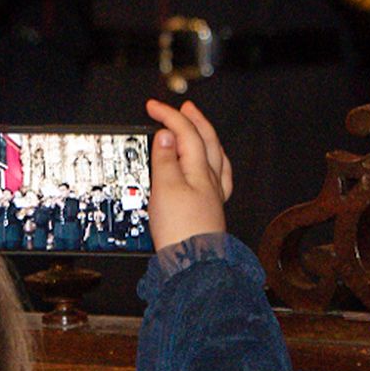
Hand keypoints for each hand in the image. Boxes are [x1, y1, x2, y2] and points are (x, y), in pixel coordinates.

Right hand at [145, 99, 232, 249]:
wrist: (194, 264)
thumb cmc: (182, 231)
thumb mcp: (165, 189)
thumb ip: (165, 160)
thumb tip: (165, 135)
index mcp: (199, 170)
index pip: (186, 133)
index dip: (169, 115)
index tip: (152, 107)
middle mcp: (210, 180)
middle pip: (207, 141)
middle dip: (195, 120)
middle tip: (184, 107)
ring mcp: (213, 195)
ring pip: (214, 157)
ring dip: (205, 138)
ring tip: (198, 129)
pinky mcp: (210, 210)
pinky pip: (217, 176)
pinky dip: (212, 163)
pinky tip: (208, 169)